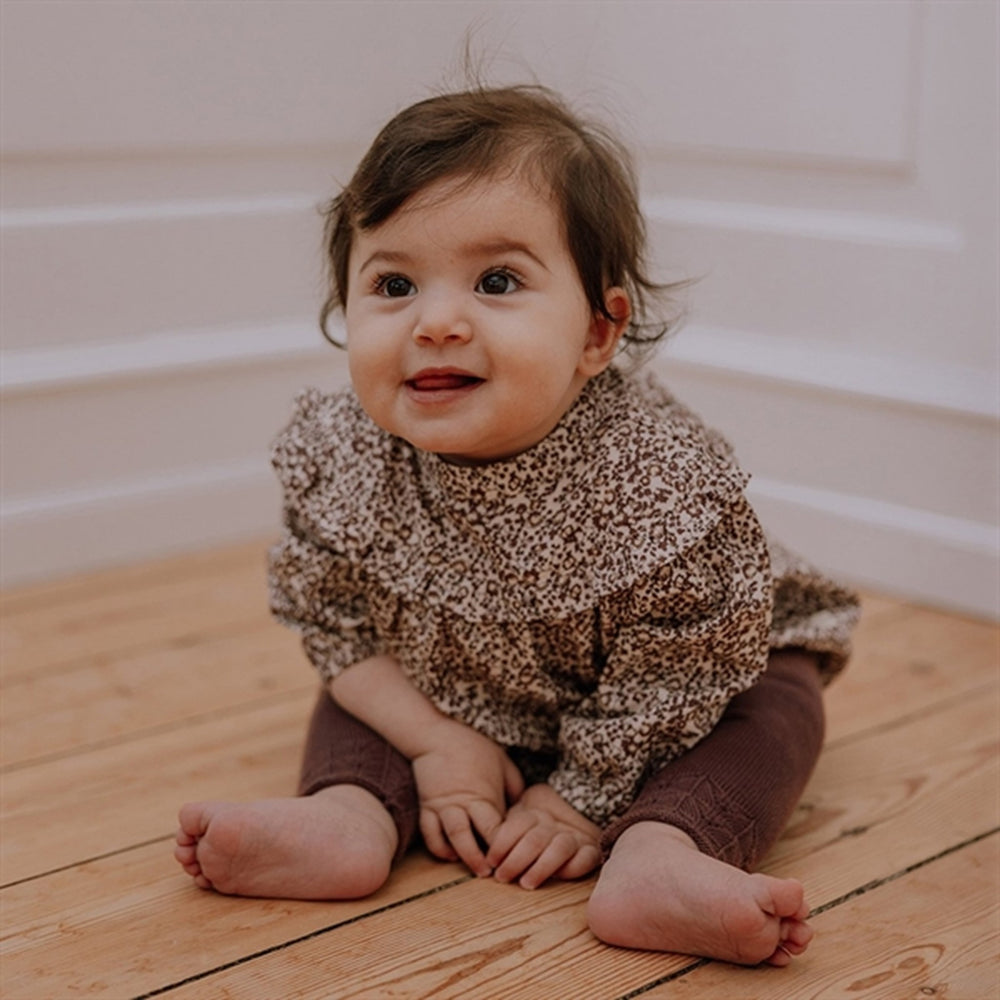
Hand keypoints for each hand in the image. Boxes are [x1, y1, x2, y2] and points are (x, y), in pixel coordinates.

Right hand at [411, 718, 523, 876]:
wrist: (437, 735)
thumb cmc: (474, 746)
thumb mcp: (502, 761)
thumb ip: (514, 785)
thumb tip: (523, 807)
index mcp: (485, 794)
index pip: (497, 828)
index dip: (507, 845)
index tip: (517, 856)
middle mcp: (464, 803)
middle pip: (476, 837)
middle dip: (486, 858)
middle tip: (497, 874)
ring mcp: (443, 806)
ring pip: (453, 838)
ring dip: (465, 857)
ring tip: (477, 870)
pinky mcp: (427, 806)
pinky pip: (430, 833)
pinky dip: (439, 848)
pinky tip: (450, 856)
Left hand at [486, 783, 601, 889]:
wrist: (577, 812)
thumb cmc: (534, 832)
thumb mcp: (518, 827)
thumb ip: (505, 835)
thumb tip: (485, 859)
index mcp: (534, 814)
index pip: (518, 824)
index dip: (502, 843)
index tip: (491, 862)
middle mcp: (554, 824)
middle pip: (535, 838)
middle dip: (516, 859)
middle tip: (503, 877)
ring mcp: (574, 836)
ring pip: (560, 846)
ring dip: (542, 866)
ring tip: (526, 884)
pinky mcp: (590, 851)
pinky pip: (586, 857)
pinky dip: (574, 867)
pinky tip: (560, 877)